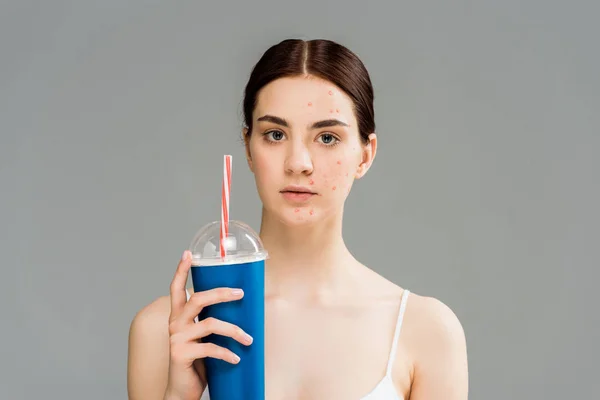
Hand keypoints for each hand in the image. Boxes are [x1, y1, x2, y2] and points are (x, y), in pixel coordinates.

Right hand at [163, 250, 252, 399]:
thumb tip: (239, 305)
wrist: (182, 390)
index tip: (188, 253)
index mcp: (178, 317)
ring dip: (234, 331)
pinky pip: (210, 348)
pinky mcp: (181, 354)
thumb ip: (210, 321)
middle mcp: (174, 324)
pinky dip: (227, 353)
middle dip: (221, 293)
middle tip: (240, 293)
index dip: (181, 270)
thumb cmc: (197, 361)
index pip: (177, 288)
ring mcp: (176, 339)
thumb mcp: (203, 337)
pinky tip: (236, 359)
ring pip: (211, 324)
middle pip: (198, 299)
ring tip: (249, 339)